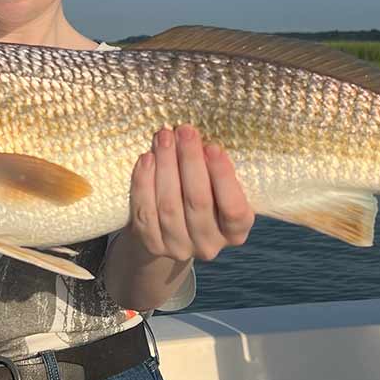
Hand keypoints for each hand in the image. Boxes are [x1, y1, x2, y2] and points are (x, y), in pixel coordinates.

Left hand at [127, 125, 254, 262]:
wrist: (172, 227)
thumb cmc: (204, 195)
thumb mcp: (218, 187)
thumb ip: (215, 170)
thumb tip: (198, 139)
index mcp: (236, 231)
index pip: (233, 209)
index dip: (223, 177)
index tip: (213, 147)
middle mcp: (209, 245)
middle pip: (198, 202)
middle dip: (190, 161)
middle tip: (185, 131)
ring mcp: (179, 248)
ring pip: (168, 205)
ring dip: (165, 166)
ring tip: (163, 137)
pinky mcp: (153, 245)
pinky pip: (145, 212)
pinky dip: (144, 182)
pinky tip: (147, 158)